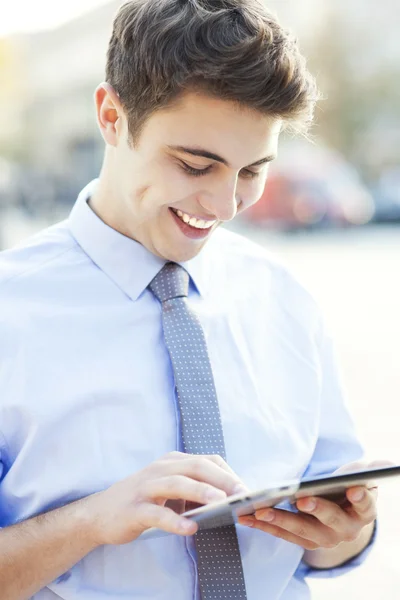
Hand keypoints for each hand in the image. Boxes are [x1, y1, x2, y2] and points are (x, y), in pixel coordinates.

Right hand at [88, 451, 246, 545]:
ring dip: (201, 491)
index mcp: (172, 462)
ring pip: (177, 484)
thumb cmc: (143, 499)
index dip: (228, 473)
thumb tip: (228, 499)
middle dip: (221, 479)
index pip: (206, 460)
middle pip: (196, 467)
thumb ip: (193, 488)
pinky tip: (190, 529)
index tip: (246, 488)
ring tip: (221, 502)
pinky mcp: (135, 509)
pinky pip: (157, 514)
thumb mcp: (169, 487)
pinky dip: (175, 521)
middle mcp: (160, 469)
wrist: (101, 513)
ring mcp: (146, 487)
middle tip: (242, 494)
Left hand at [238, 460, 388, 550]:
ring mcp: (325, 539)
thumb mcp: (359, 475)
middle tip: (301, 498)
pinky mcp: (305, 542)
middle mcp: (346, 530)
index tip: (353, 489)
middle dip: (316, 509)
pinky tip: (247, 517)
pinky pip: (284, 535)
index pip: (365, 505)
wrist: (340, 511)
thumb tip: (386, 463)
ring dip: (280, 521)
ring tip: (260, 510)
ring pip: (302, 531)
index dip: (361, 497)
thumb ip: (367, 470)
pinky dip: (265, 526)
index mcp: (364, 511)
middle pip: (330, 521)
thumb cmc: (348, 486)